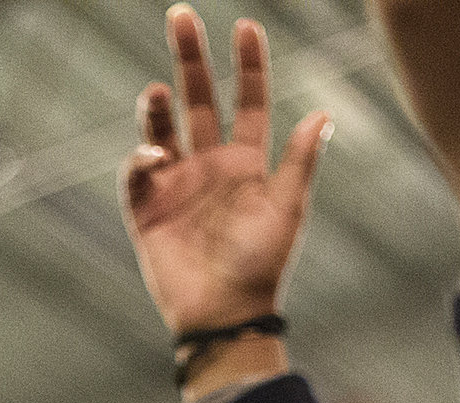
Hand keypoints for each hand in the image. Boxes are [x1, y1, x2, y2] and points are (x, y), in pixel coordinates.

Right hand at [122, 9, 330, 337]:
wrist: (223, 314)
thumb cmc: (260, 267)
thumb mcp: (287, 211)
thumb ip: (301, 162)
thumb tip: (322, 113)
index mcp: (245, 161)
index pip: (246, 101)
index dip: (247, 64)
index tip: (246, 26)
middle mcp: (208, 165)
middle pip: (197, 99)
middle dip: (189, 57)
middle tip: (180, 15)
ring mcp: (175, 185)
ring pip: (161, 129)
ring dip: (157, 108)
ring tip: (157, 93)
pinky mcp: (147, 210)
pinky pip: (137, 173)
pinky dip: (141, 159)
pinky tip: (153, 157)